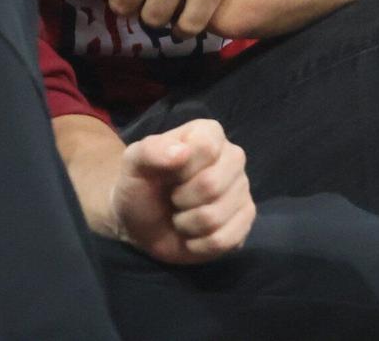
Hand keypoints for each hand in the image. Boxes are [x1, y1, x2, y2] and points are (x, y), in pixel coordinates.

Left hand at [106, 119, 254, 264]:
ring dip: (187, 224)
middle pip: (212, 185)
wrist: (140, 221)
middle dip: (181, 200)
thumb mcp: (134, 162)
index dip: (181, 169)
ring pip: (216, 217)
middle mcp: (233, 157)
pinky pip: (226, 240)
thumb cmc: (140, 185)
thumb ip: (151, 151)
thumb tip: (182, 152)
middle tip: (173, 199)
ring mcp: (242, 190)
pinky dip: (199, 245)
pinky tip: (193, 235)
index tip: (168, 174)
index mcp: (209, 133)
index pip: (207, 148)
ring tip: (181, 217)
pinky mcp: (245, 220)